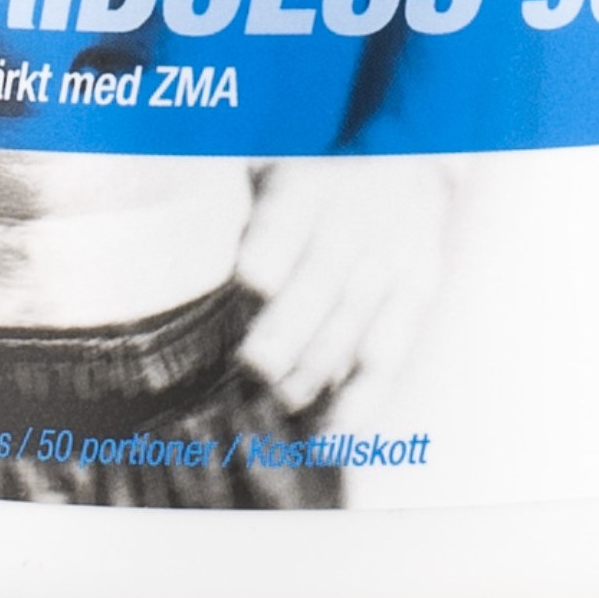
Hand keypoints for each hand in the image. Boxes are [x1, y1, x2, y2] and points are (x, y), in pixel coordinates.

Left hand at [236, 157, 450, 413]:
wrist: (409, 160)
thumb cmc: (312, 180)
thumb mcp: (269, 167)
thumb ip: (232, 211)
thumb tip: (180, 267)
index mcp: (307, 185)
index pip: (283, 227)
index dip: (261, 267)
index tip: (239, 297)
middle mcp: (353, 221)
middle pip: (319, 283)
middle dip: (285, 333)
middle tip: (252, 371)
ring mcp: (390, 259)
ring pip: (352, 325)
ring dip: (313, 374)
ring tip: (276, 408)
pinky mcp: (418, 292)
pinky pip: (390, 354)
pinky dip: (361, 401)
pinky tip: (329, 437)